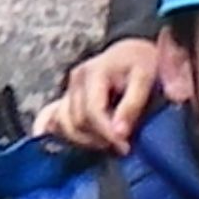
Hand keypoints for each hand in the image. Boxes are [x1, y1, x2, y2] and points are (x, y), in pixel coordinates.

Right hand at [33, 36, 160, 153]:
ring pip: (64, 123)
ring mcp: (69, 88)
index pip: (92, 111)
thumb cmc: (142, 63)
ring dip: (84, 140)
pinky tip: (64, 139)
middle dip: (98, 139)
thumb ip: (132, 105)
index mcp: (95, 71)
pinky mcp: (66, 96)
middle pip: (76, 120)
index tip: (124, 147)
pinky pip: (52, 117)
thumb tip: (119, 133)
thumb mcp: (145, 78)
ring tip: (108, 144)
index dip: (107, 133)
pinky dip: (58, 131)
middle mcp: (76, 79)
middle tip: (122, 147)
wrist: (133, 52)